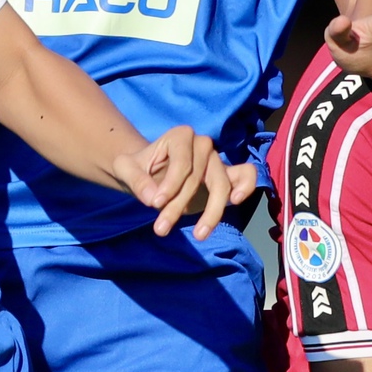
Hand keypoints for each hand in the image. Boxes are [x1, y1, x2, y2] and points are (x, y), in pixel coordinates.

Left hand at [115, 125, 247, 238]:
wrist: (148, 174)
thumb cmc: (137, 167)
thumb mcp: (125, 170)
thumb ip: (136, 180)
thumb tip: (153, 199)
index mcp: (180, 136)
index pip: (182, 162)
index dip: (170, 185)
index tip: (155, 204)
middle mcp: (202, 145)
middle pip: (199, 177)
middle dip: (180, 205)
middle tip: (160, 229)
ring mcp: (217, 160)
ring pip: (222, 184)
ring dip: (212, 211)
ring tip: (200, 235)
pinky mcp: (226, 176)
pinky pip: (246, 175)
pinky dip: (246, 187)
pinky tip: (235, 202)